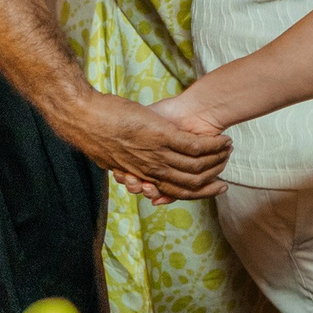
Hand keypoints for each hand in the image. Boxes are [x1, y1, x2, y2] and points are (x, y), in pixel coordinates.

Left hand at [55, 90, 229, 201]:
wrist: (84, 118)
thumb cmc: (94, 135)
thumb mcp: (109, 157)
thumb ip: (125, 166)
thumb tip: (129, 172)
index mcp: (140, 175)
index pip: (172, 192)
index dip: (193, 195)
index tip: (207, 191)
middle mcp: (151, 169)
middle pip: (188, 184)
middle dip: (209, 185)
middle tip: (224, 184)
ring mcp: (157, 153)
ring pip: (195, 165)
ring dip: (216, 160)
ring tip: (227, 153)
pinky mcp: (162, 135)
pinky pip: (194, 146)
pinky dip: (212, 145)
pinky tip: (222, 141)